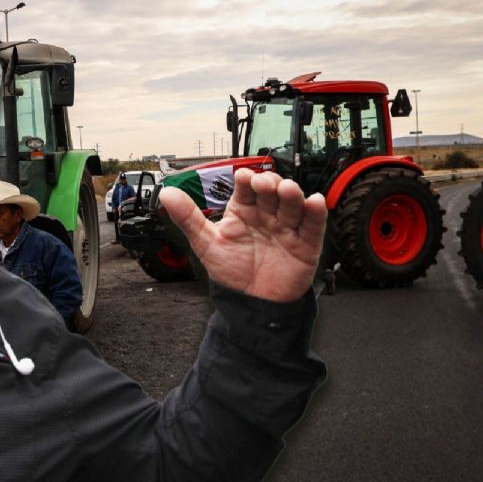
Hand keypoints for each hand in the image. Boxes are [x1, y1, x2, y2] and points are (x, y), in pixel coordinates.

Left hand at [158, 169, 326, 302]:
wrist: (250, 304)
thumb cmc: (231, 272)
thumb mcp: (206, 244)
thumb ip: (188, 218)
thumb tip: (167, 194)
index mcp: (243, 211)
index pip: (246, 188)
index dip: (246, 180)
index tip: (242, 177)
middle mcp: (266, 215)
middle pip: (272, 192)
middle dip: (270, 184)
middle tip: (264, 184)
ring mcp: (286, 228)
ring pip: (292, 204)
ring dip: (291, 194)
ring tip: (287, 189)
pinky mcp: (305, 244)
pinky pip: (313, 225)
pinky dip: (316, 213)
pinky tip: (314, 202)